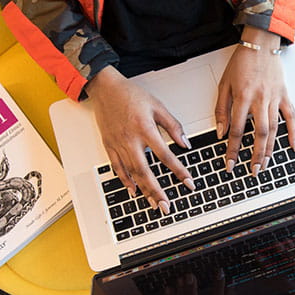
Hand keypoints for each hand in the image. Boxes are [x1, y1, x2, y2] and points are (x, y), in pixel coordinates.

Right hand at [86, 66, 194, 212]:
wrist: (105, 88)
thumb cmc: (130, 95)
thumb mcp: (158, 106)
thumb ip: (173, 125)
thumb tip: (185, 143)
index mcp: (145, 128)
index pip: (166, 155)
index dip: (178, 170)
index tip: (188, 182)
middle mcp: (130, 139)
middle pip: (145, 171)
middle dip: (157, 191)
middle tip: (166, 206)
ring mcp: (118, 144)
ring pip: (131, 173)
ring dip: (143, 190)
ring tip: (153, 203)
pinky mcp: (109, 146)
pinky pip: (117, 168)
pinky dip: (125, 181)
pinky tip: (133, 190)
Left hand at [215, 27, 294, 175]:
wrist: (261, 43)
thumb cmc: (241, 62)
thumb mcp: (224, 84)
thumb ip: (222, 110)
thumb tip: (221, 132)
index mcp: (243, 97)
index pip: (237, 130)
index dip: (233, 150)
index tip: (230, 163)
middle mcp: (261, 99)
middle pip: (260, 134)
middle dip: (256, 155)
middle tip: (253, 170)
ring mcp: (275, 98)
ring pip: (275, 129)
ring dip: (271, 149)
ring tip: (266, 164)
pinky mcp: (285, 96)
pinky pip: (291, 117)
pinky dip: (293, 133)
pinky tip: (292, 147)